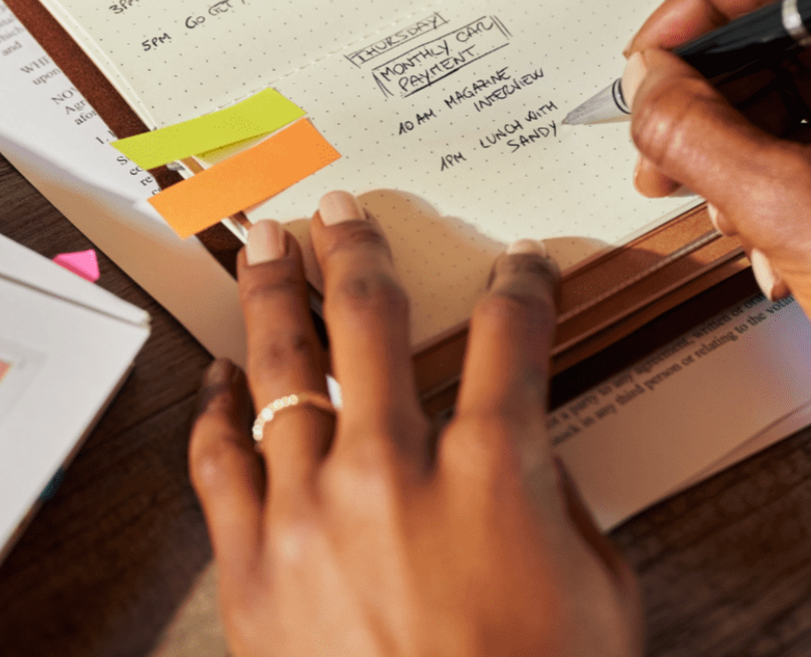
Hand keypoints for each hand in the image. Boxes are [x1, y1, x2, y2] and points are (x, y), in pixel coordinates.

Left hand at [189, 193, 640, 656]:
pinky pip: (218, 460)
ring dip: (271, 294)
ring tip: (261, 244)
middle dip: (357, 249)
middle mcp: (394, 468)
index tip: (518, 268)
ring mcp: (311, 509)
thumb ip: (561, 504)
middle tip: (341, 212)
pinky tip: (217, 375)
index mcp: (494, 470)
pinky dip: (214, 409)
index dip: (521, 288)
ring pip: (280, 366)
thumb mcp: (597, 598)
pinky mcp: (251, 562)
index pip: (512, 338)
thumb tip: (528, 451)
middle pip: (369, 318)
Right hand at [626, 0, 810, 413]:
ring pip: (801, 82)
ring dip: (738, 140)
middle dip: (708, 92)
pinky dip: (781, 168)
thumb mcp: (790, 208)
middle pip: (782, 25)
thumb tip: (644, 84)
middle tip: (661, 140)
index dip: (696, 8)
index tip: (653, 61)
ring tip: (710, 201)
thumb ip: (693, 133)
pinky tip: (763, 232)